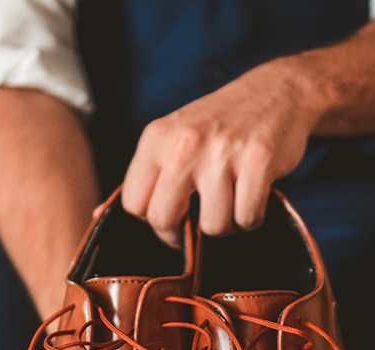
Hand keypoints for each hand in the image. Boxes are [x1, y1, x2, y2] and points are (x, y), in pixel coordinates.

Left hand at [121, 62, 320, 246]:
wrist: (276, 91)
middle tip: (199, 220)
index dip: (154, 221)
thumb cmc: (219, 124)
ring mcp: (222, 152)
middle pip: (164, 220)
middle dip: (184, 233)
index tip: (174, 217)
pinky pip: (247, 218)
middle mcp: (184, 144)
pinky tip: (253, 194)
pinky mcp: (258, 161)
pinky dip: (252, 217)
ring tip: (233, 199)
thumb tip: (98, 214)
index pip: (134, 205)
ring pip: (212, 226)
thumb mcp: (172, 138)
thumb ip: (141, 177)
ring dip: (226, 224)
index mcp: (155, 138)